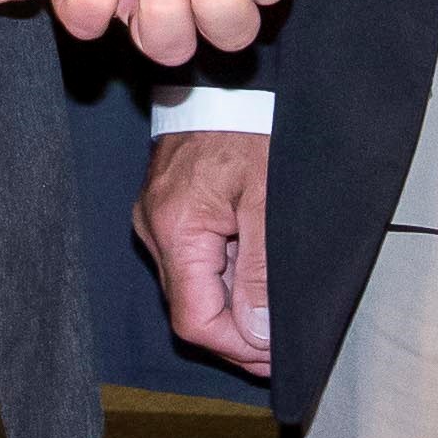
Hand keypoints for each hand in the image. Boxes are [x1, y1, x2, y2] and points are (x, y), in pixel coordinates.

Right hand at [136, 128, 275, 377]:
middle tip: (283, 340)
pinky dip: (224, 277)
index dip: (238, 348)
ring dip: (234, 306)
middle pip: (190, 310)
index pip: (194, 321)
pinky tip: (253, 272)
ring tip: (274, 304)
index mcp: (175, 228)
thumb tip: (258, 333)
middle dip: (239, 333)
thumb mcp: (269, 201)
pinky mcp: (166, 212)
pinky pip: (191, 263)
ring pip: (192, 290)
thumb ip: (261, 271)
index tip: (276, 356)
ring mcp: (156, 220)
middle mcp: (154, 229)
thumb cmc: (251, 129)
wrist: (228, 81)